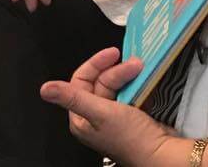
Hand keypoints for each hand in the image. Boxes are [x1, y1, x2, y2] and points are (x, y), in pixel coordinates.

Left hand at [41, 48, 180, 165]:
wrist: (163, 155)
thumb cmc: (131, 139)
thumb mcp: (100, 114)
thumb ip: (73, 98)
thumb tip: (44, 89)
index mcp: (81, 118)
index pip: (81, 81)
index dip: (96, 64)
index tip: (112, 53)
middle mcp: (94, 117)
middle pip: (101, 81)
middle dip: (117, 70)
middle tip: (135, 63)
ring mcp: (113, 117)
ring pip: (116, 85)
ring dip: (128, 75)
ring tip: (141, 68)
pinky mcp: (130, 116)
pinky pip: (129, 93)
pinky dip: (136, 84)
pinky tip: (143, 79)